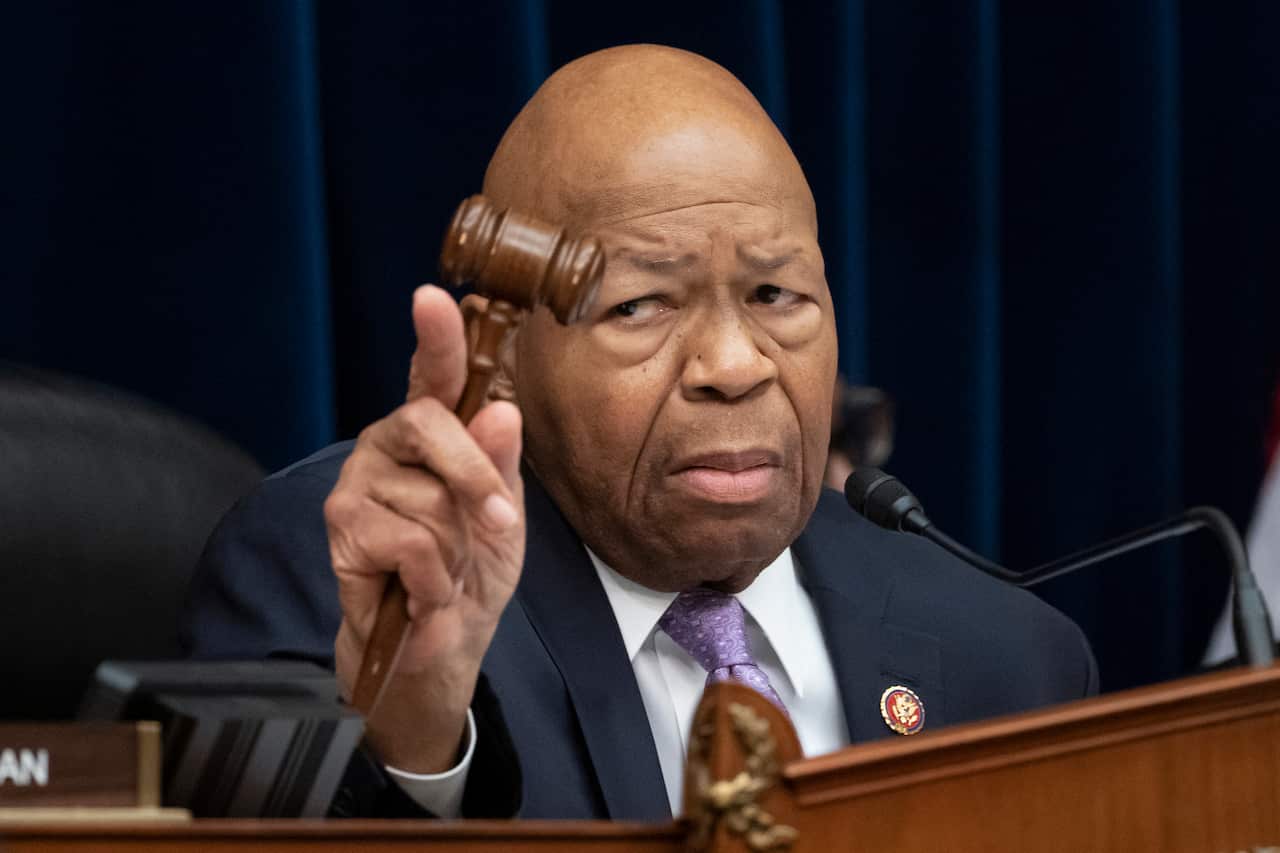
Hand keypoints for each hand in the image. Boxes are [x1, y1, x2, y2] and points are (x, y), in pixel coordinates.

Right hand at [326, 285, 524, 772]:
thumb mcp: (504, 519)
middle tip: (496, 527)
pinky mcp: (341, 525)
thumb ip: (501, 467)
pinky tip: (419, 590)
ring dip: (455, 549)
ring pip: (429, 497)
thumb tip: (502, 410)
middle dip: (475, 478)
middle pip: (430, 422)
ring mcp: (359, 480)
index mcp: (434, 433)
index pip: (433, 374)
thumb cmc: (471, 571)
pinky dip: (433, 578)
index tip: (435, 297)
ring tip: (442, 570)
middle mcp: (389, 443)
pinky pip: (410, 541)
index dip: (435, 335)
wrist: (438, 645)